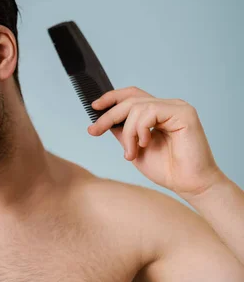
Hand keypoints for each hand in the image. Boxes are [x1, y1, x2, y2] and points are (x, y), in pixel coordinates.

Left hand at [87, 86, 222, 198]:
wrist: (189, 185)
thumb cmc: (167, 169)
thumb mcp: (134, 147)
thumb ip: (122, 131)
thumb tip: (103, 119)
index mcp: (158, 112)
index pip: (131, 95)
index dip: (111, 97)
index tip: (93, 107)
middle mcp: (168, 106)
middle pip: (130, 100)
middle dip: (108, 116)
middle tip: (95, 131)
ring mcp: (177, 107)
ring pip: (136, 107)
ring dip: (128, 132)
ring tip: (131, 153)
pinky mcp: (184, 113)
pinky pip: (150, 112)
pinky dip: (141, 129)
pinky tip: (145, 144)